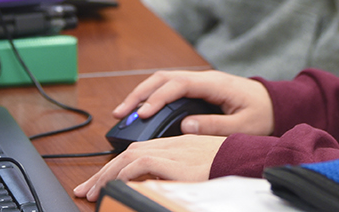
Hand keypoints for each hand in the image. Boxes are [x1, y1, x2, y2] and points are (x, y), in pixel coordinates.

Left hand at [73, 135, 225, 200]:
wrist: (252, 162)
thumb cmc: (232, 168)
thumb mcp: (201, 172)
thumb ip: (180, 173)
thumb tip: (157, 186)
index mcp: (178, 145)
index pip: (138, 152)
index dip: (115, 167)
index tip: (101, 183)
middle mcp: (173, 144)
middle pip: (128, 153)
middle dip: (102, 172)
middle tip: (86, 190)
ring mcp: (175, 151)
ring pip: (130, 157)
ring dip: (107, 174)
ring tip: (93, 193)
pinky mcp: (178, 161)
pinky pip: (143, 163)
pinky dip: (126, 172)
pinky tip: (116, 185)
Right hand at [109, 70, 274, 136]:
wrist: (275, 103)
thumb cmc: (262, 114)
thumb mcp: (243, 125)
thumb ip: (215, 126)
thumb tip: (185, 125)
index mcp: (214, 83)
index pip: (178, 84)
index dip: (158, 98)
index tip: (142, 113)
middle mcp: (204, 78)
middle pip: (164, 78)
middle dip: (139, 93)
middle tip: (120, 113)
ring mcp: (200, 82)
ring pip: (164, 81)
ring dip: (142, 94)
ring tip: (123, 112)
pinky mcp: (199, 89)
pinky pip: (171, 88)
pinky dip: (153, 97)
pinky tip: (141, 110)